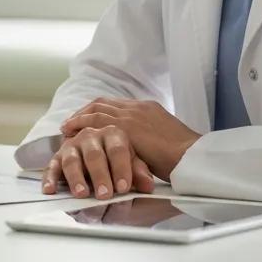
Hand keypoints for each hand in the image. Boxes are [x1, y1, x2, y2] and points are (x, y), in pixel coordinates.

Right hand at [43, 124, 155, 199]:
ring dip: (76, 177)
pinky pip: (52, 166)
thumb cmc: (119, 157)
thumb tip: (147, 185)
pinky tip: (50, 190)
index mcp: (112, 133)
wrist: (101, 147)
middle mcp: (90, 136)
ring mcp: (73, 145)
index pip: (117, 149)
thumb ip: (139, 172)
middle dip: (99, 174)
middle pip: (94, 154)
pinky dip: (50, 178)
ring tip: (82, 193)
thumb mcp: (133, 162)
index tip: (123, 187)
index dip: (121, 168)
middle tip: (105, 194)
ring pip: (72, 159)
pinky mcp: (58, 157)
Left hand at [60, 99, 200, 179]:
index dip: (101, 111)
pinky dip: (81, 124)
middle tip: (72, 121)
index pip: (118, 105)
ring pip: (97, 109)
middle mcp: (138, 107)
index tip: (89, 117)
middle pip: (104, 103)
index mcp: (149, 109)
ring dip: (80, 117)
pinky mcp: (126, 127)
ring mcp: (131, 115)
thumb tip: (140, 151)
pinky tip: (71, 131)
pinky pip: (96, 121)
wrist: (194, 157)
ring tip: (67, 127)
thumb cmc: (185, 158)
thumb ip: (150, 141)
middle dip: (85, 110)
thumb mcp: (166, 143)